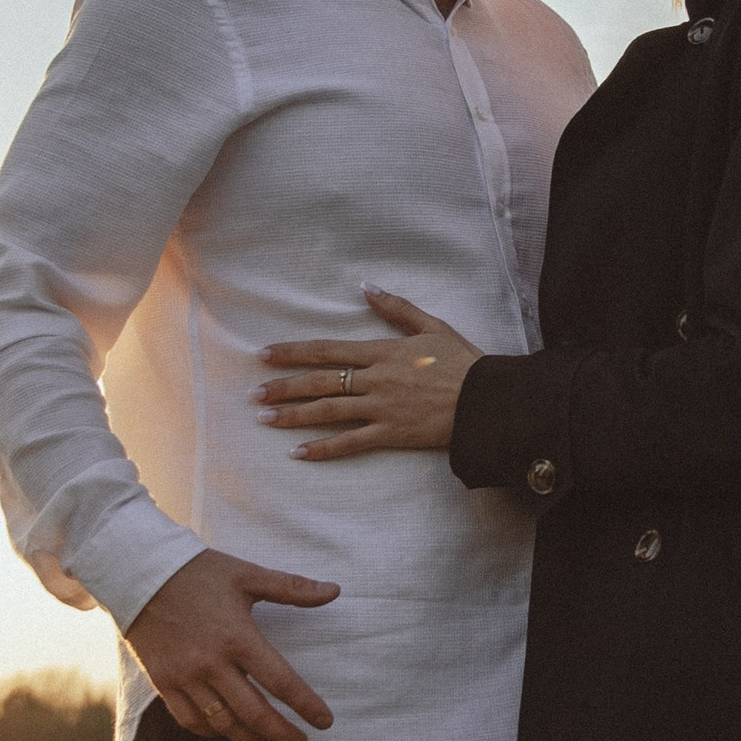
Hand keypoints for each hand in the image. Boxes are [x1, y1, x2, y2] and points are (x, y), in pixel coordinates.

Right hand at [124, 548, 338, 740]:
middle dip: (282, 734)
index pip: (281, 681)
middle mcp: (212, 663)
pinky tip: (228, 731)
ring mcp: (185, 676)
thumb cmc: (198, 572)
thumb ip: (293, 588)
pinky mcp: (164, 682)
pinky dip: (212, 732)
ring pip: (223, 724)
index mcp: (238, 637)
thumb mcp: (247, 574)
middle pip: (254, 714)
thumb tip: (334, 591)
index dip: (306, 706)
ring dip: (251, 739)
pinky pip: (190, 721)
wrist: (139, 574)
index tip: (324, 722)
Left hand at [256, 290, 482, 457]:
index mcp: (382, 352)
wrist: (486, 400)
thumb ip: (397, 308)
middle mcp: (375, 379)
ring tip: (265, 419)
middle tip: (254, 393)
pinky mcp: (391, 434)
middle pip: (320, 381)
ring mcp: (381, 408)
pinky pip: (350, 443)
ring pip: (327, 411)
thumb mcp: (432, 326)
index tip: (265, 354)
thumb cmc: (463, 362)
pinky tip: (298, 453)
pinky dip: (323, 449)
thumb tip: (366, 288)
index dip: (294, 352)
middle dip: (283, 386)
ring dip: (293, 415)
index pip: (328, 350)